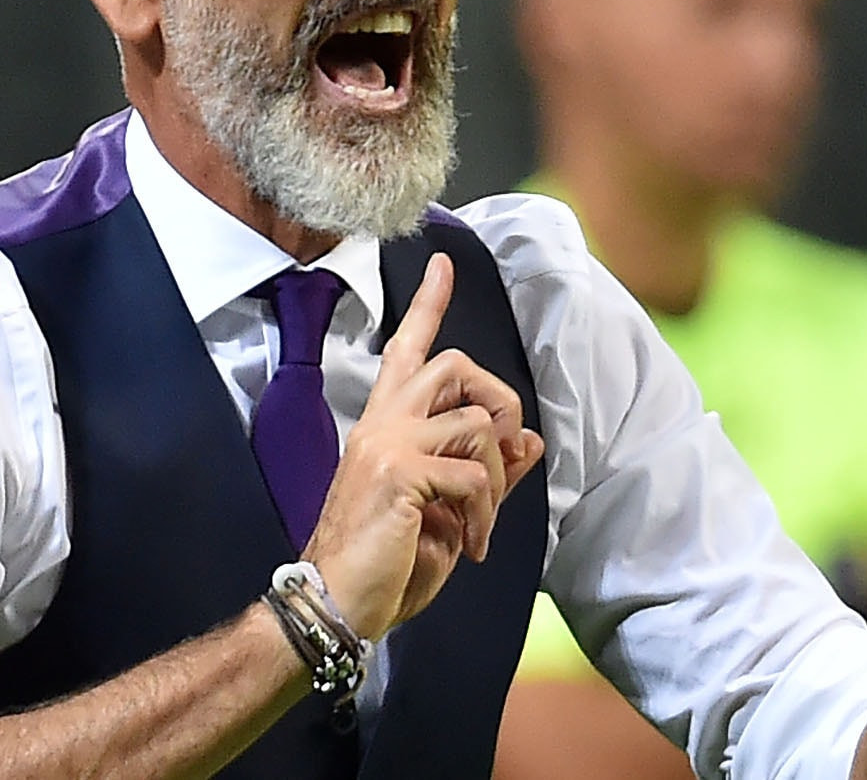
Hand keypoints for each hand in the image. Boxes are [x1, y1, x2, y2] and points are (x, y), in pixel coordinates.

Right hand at [301, 253, 544, 640]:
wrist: (337, 602)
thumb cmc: (385, 563)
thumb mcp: (447, 511)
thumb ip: (486, 473)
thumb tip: (529, 441)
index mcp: (385, 426)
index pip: (407, 349)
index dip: (428, 304)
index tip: (442, 264)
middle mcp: (383, 423)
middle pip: (455, 365)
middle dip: (498, 401)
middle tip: (504, 451)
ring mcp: (388, 443)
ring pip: (477, 422)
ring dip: (496, 478)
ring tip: (479, 523)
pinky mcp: (400, 472)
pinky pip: (474, 474)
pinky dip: (484, 513)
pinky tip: (467, 545)